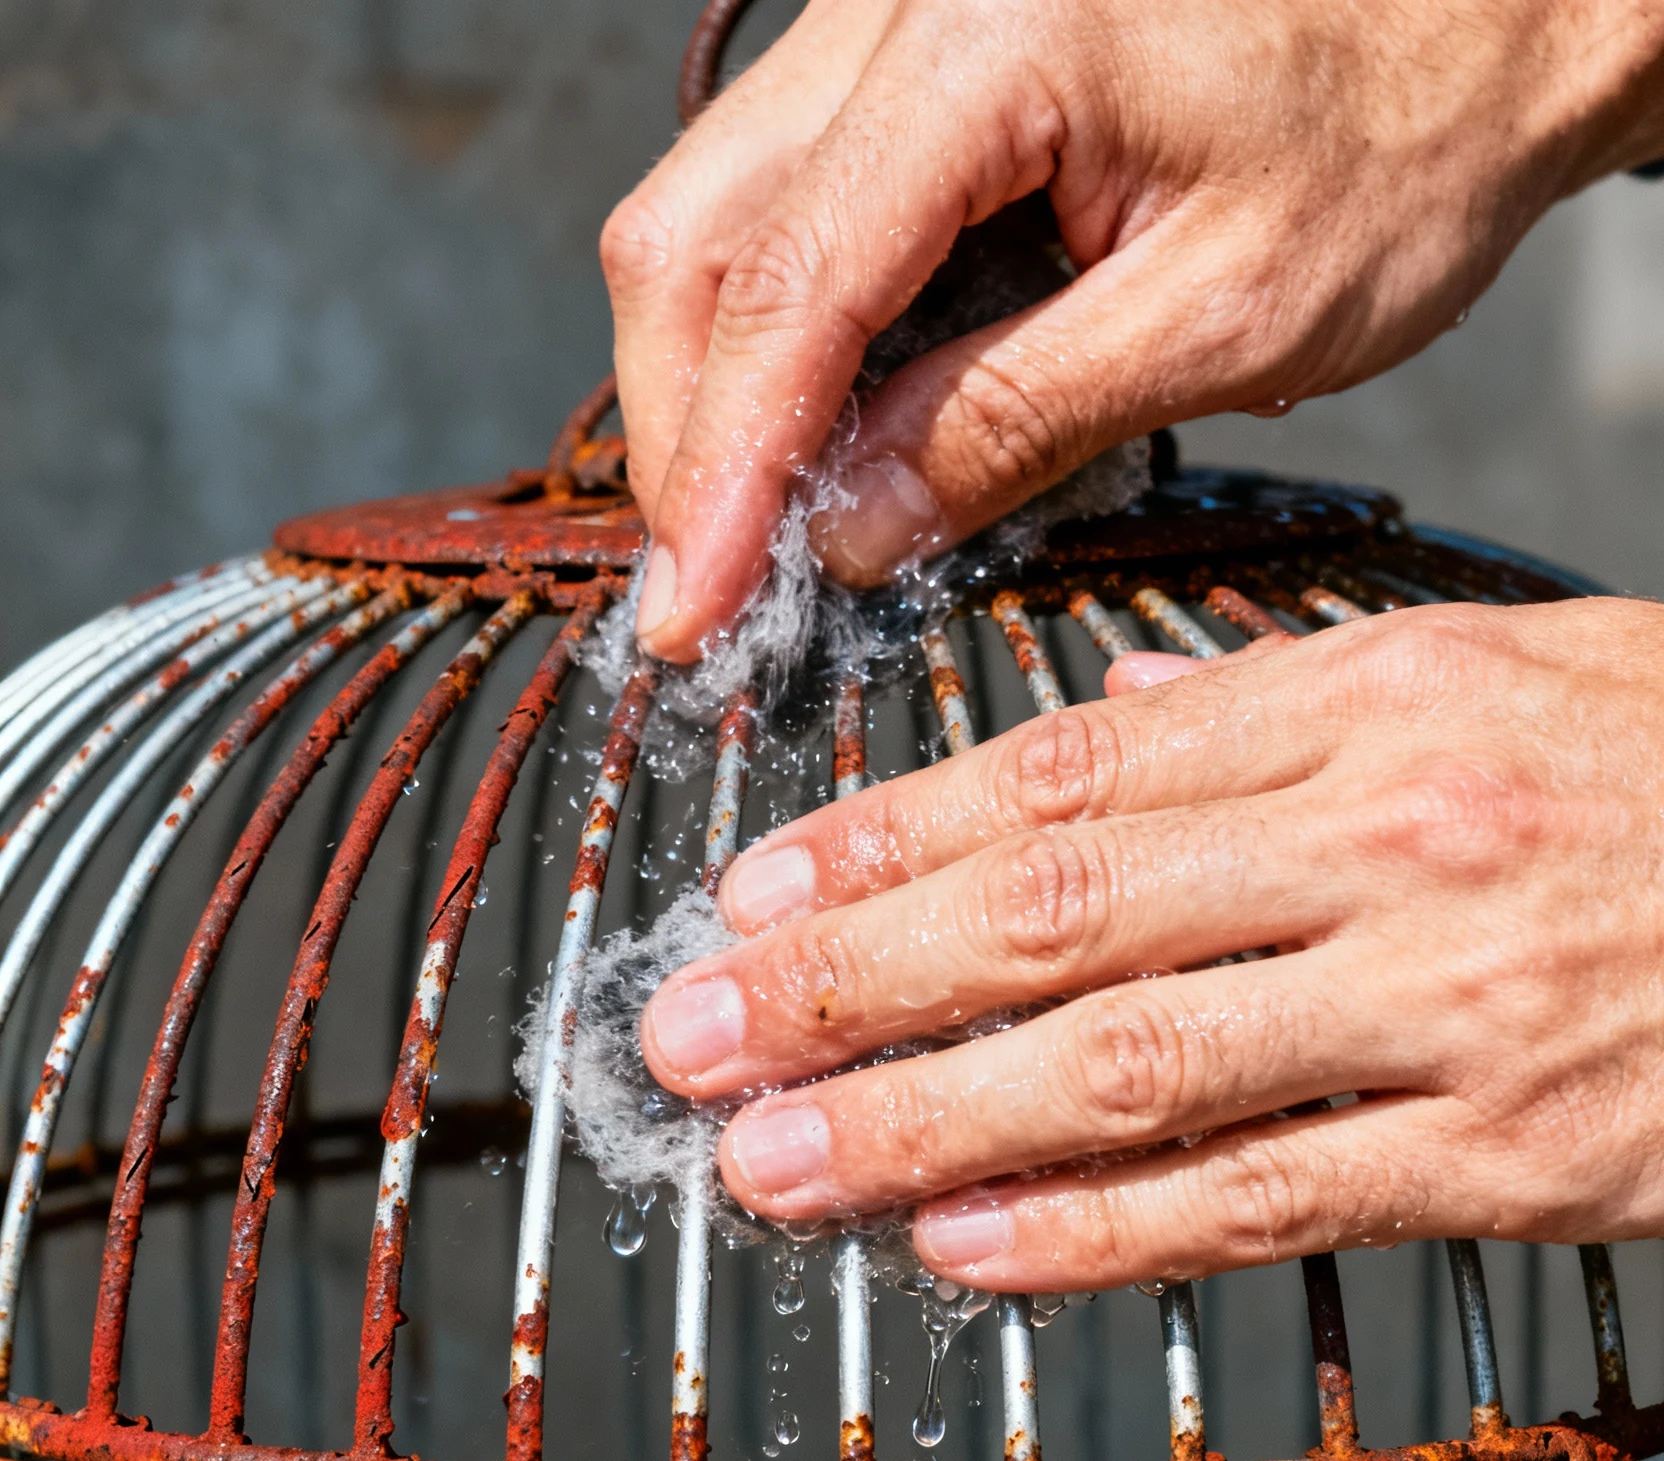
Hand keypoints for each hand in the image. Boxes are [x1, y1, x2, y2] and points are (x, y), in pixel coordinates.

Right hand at [603, 0, 1663, 662]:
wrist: (1482, 10)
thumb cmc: (1401, 131)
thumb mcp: (1226, 320)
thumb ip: (1014, 424)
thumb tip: (852, 529)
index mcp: (993, 39)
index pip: (791, 286)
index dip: (724, 473)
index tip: (696, 613)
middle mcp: (910, 1)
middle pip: (698, 232)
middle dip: (688, 435)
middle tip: (714, 596)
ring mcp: (899, 18)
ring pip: (719, 212)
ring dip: (723, 388)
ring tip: (766, 535)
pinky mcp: (918, 59)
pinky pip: (791, 199)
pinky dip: (785, 332)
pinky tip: (821, 435)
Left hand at [639, 598, 1663, 1290]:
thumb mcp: (1503, 670)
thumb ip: (1275, 706)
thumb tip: (1092, 730)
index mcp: (1372, 703)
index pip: (1066, 775)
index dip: (882, 847)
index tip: (746, 902)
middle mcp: (1390, 839)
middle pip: (1054, 915)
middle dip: (842, 986)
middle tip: (683, 1040)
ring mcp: (1447, 1002)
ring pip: (1127, 1066)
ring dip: (922, 1119)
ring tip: (771, 1163)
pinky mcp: (1508, 1153)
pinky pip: (1264, 1196)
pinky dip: (1096, 1229)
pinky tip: (964, 1247)